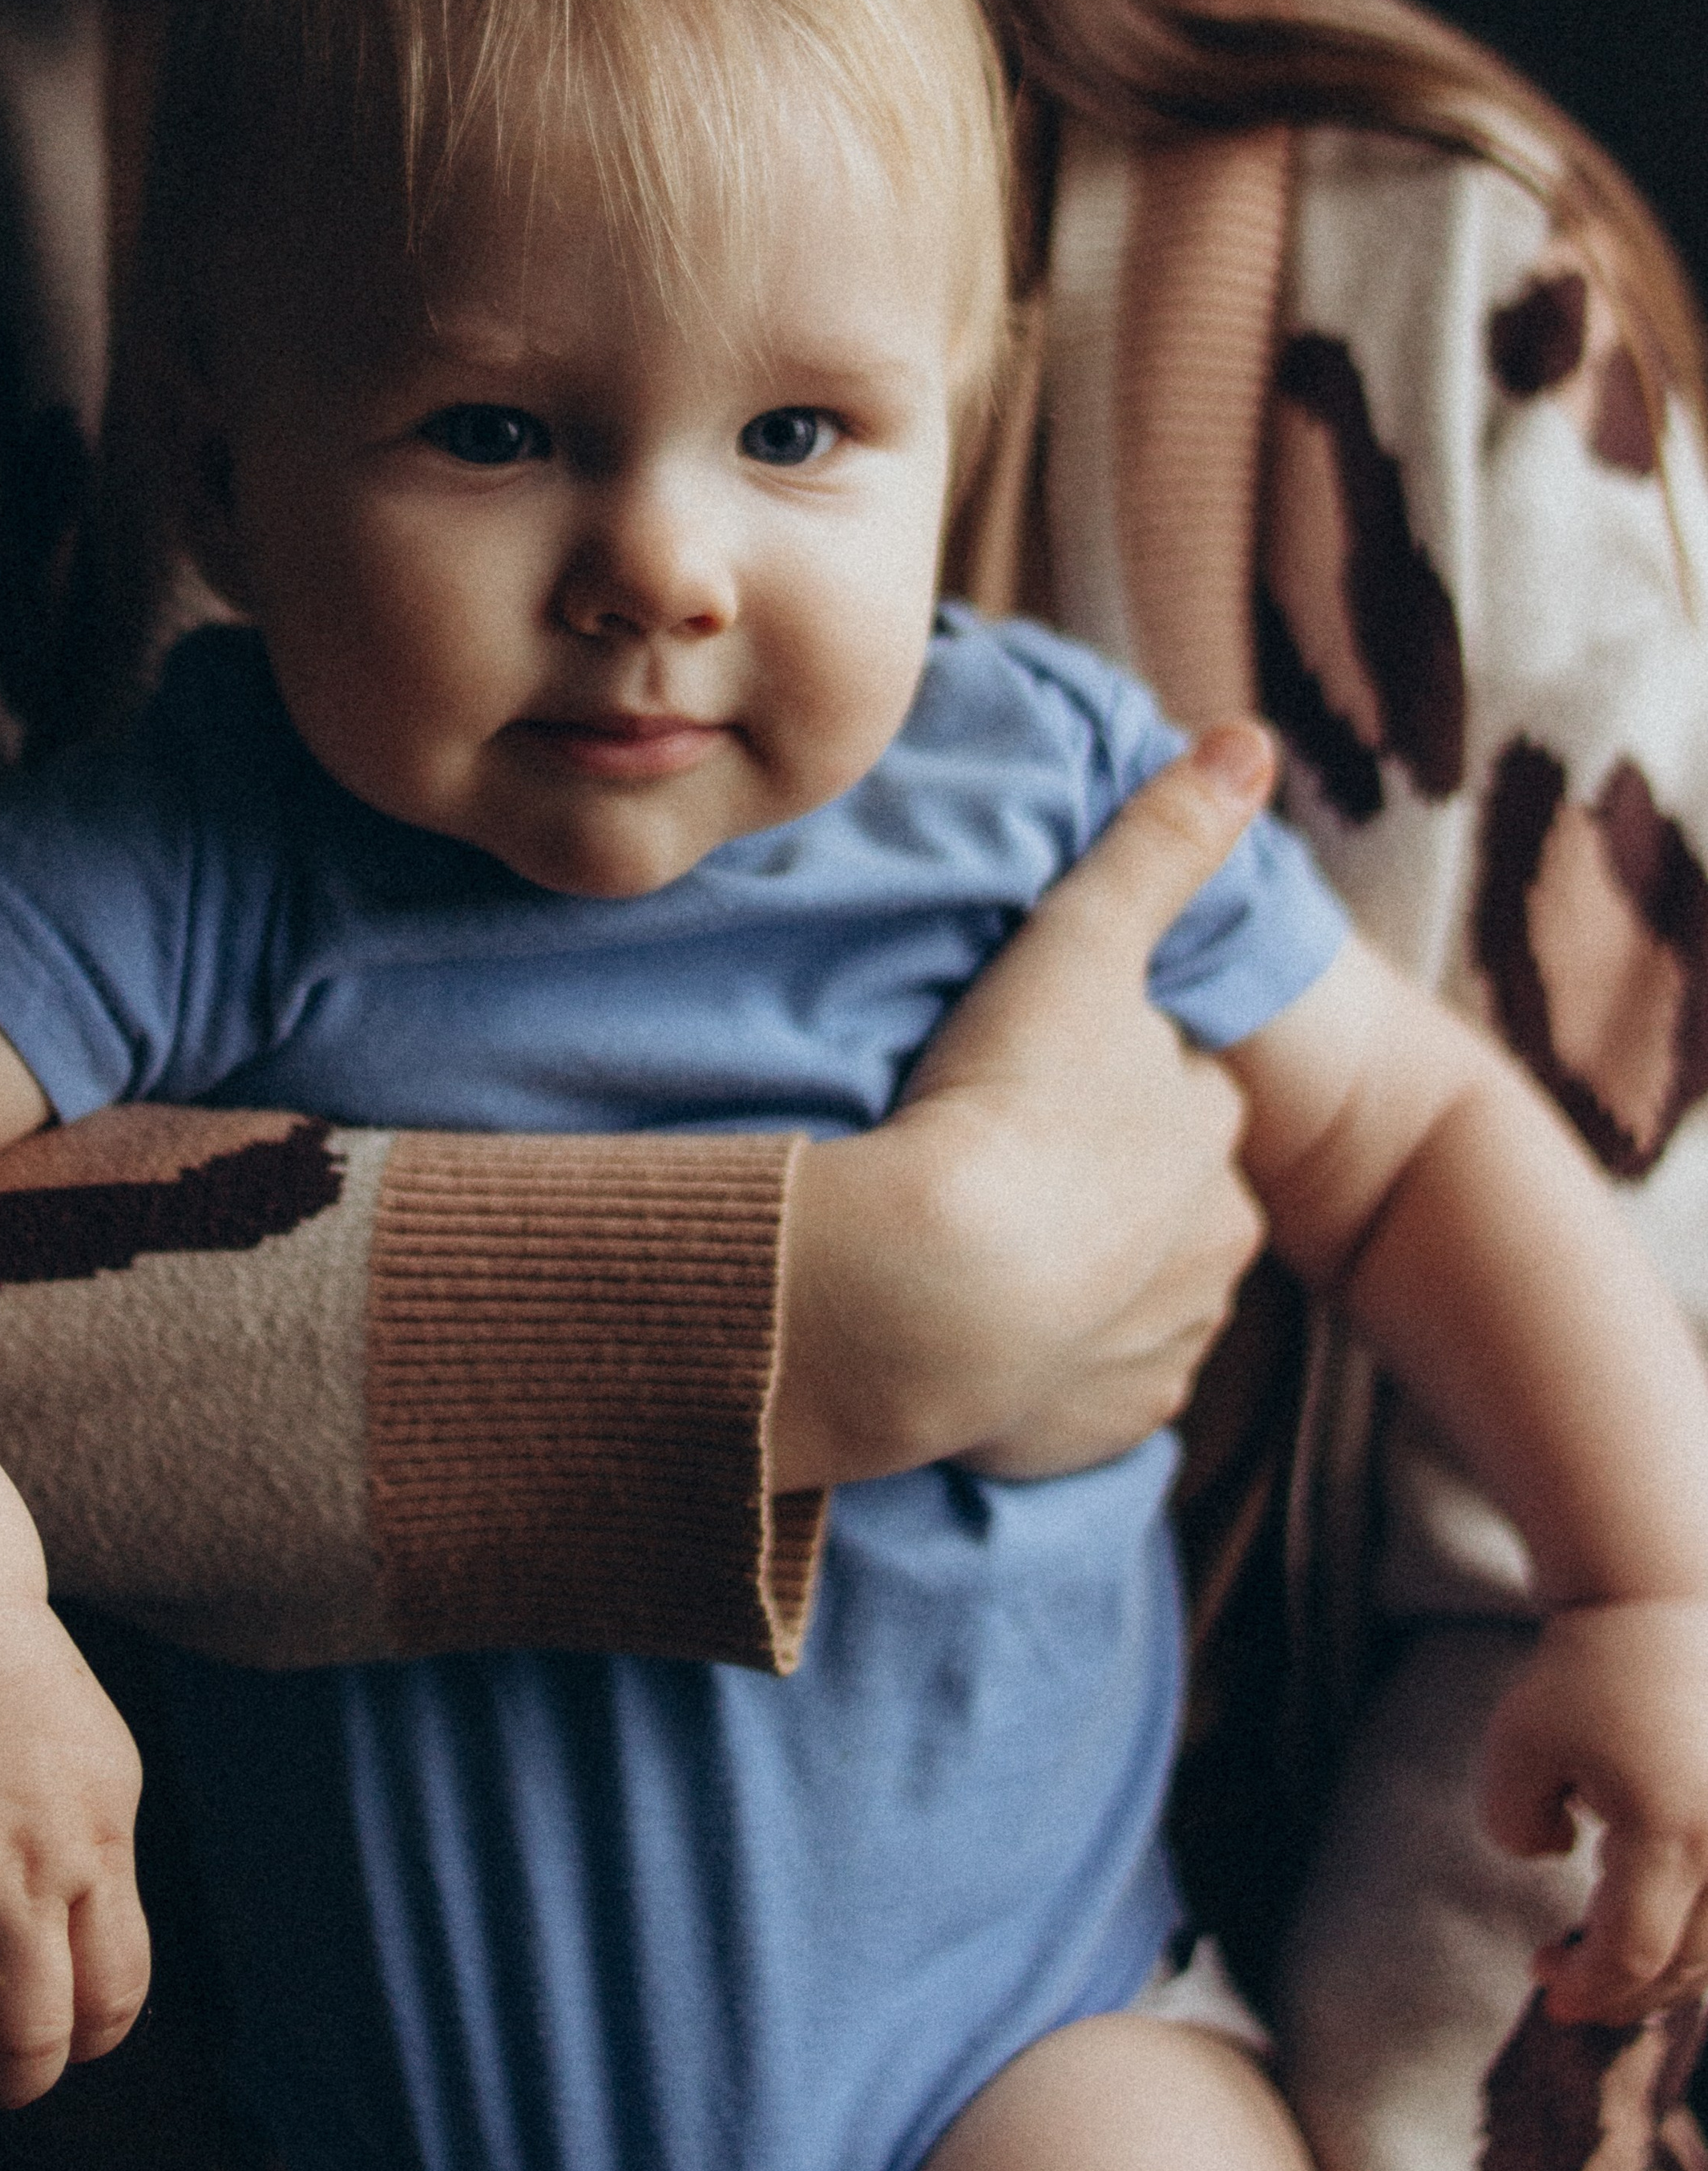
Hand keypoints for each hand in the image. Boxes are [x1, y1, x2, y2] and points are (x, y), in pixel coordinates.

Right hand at [0, 1601, 149, 2170]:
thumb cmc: (19, 1693)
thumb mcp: (100, 1769)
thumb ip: (102, 1864)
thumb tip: (101, 1977)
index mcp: (85, 1843)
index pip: (112, 1990)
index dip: (89, 2043)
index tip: (61, 2053)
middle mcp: (6, 1864)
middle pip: (25, 2030)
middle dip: (12, 2090)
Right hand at [773, 724, 1273, 1487]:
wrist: (923, 1294)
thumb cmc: (998, 1103)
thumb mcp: (1080, 943)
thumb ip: (1160, 842)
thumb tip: (1246, 740)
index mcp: (1209, 1132)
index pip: (1168, 1089)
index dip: (1094, 1078)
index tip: (1015, 1079)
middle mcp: (1209, 1246)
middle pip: (1153, 1197)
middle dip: (1091, 1185)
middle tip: (981, 1161)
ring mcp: (1156, 1347)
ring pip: (1119, 1294)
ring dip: (1063, 1276)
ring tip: (963, 1247)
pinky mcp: (1096, 1431)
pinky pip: (1078, 1391)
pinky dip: (1037, 1368)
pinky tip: (972, 1336)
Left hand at [1480, 1599, 1707, 2023]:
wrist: (1657, 1601)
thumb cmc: (1581, 1669)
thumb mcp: (1515, 1746)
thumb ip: (1514, 1826)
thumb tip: (1563, 1862)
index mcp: (1672, 1832)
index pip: (1634, 1952)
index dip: (1590, 1985)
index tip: (1547, 1988)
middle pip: (1686, 1963)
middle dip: (1623, 1989)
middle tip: (1568, 1986)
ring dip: (1666, 1969)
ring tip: (1606, 1959)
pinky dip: (1699, 1936)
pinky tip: (1653, 1924)